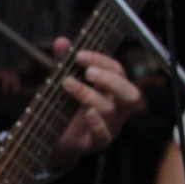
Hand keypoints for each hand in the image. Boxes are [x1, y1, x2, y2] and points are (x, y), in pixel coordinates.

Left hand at [48, 38, 144, 168]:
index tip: (79, 55)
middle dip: (110, 80)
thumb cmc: (66, 107)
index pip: (118, 71)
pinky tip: (86, 113)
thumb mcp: (64, 81)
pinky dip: (97, 123)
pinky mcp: (95, 142)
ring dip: (90, 94)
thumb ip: (64, 61)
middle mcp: (116, 108)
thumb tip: (62, 41)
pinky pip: (103, 135)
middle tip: (87, 72)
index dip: (101, 60)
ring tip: (68, 84)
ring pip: (112, 111)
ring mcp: (109, 126)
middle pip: (130, 93)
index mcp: (112, 90)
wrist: (54, 139)